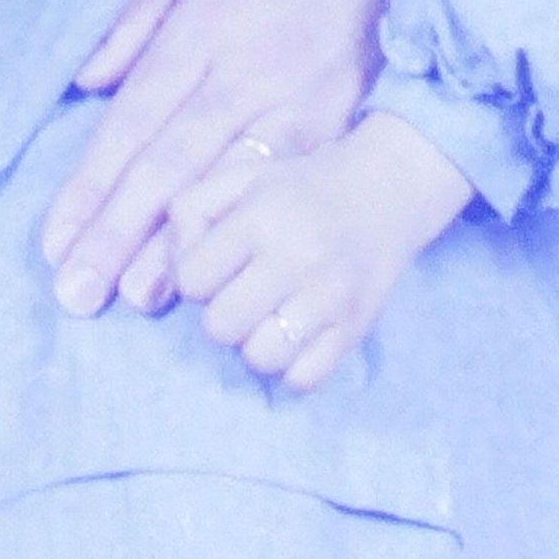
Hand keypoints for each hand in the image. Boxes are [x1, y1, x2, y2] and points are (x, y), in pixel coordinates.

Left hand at [41, 0, 417, 318]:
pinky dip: (249, 234)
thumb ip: (140, 5)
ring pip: (227, 189)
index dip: (92, 186)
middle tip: (77, 293)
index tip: (57, 239)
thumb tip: (89, 77)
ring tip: (137, 301)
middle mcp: (248, 75)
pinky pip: (282, 186)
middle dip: (119, 235)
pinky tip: (226, 272)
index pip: (135, 120)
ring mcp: (299, 105)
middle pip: (170, 167)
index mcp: (205, 27)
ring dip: (181, 250)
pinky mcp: (339, 122)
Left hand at [169, 112, 473, 390]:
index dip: (195, 278)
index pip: (191, 280)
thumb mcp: (240, 178)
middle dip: (222, 315)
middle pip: (219, 327)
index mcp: (259, 218)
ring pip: (259, 359)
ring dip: (255, 344)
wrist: (383, 192)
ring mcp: (328, 299)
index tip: (218, 267)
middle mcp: (294, 258)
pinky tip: (296, 336)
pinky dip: (291, 367)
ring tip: (269, 317)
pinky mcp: (353, 330)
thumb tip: (175, 268)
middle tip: (244, 295)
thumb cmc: (298, 189)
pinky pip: (301, 380)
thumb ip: (191, 210)